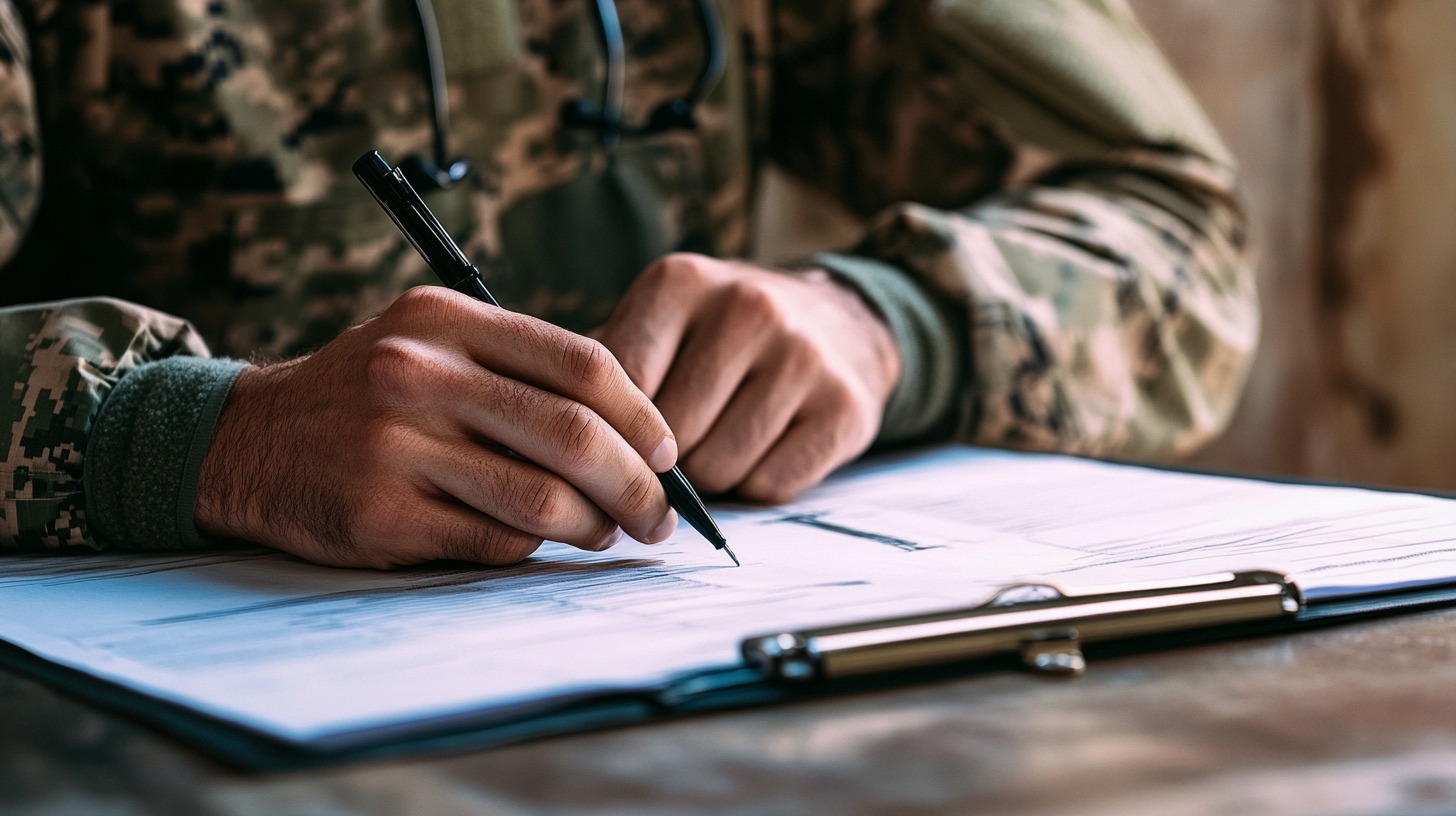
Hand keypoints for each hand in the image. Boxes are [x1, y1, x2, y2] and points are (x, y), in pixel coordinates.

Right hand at [195, 286, 678, 567]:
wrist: (245, 440)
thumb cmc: (363, 394)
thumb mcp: (428, 342)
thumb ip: (516, 369)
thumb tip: (632, 430)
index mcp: (446, 319)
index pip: (581, 362)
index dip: (643, 413)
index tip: (667, 452)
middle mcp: (420, 373)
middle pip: (572, 434)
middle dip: (636, 484)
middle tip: (658, 515)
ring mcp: (397, 445)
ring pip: (541, 497)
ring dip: (594, 526)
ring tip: (607, 533)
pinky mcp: (381, 513)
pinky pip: (493, 539)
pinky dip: (532, 546)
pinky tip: (539, 542)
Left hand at [596, 253, 900, 502]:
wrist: (842, 322)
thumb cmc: (725, 334)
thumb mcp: (663, 319)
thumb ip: (604, 366)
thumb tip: (549, 434)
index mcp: (683, 281)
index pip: (618, 383)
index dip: (612, 427)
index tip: (618, 439)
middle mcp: (748, 308)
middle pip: (670, 436)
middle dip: (665, 459)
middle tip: (679, 446)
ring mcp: (803, 357)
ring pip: (719, 468)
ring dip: (712, 476)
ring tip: (723, 440)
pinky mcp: (845, 407)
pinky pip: (772, 486)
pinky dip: (759, 484)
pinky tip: (767, 447)